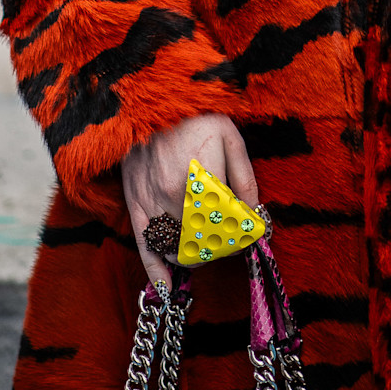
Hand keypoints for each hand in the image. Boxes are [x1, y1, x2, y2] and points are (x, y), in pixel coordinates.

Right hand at [122, 115, 258, 287]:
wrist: (148, 102)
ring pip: (176, 248)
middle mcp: (174, 194)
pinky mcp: (134, 204)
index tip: (248, 237)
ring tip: (206, 251)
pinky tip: (166, 288)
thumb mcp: (229, 136)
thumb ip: (244, 177)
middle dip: (218, 249)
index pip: (227, 226)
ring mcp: (151, 201)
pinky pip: (144, 246)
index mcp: (202, 176)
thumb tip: (255, 213)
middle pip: (202, 241)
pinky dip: (156, 270)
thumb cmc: (194, 117)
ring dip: (193, 257)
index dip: (240, 237)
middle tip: (228, 244)